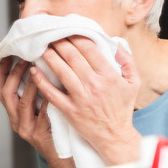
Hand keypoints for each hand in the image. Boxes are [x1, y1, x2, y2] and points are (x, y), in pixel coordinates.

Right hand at [0, 57, 74, 167]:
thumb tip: (37, 64)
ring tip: (39, 69)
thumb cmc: (54, 129)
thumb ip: (35, 93)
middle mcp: (15, 121)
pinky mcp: (38, 136)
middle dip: (14, 74)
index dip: (2, 71)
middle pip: (6, 94)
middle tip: (26, 58)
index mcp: (12, 113)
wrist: (62, 157)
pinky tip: (53, 88)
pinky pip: (41, 114)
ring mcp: (25, 129)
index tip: (9, 54)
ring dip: (30, 84)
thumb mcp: (39, 110)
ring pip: (22, 103)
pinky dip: (46, 99)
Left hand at [31, 36, 141, 164]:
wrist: (114, 136)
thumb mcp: (133, 83)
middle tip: (50, 35)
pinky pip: (52, 93)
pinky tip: (34, 71)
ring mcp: (81, 98)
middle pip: (73, 57)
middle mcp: (94, 85)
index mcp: (109, 76)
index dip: (76, 37)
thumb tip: (117, 43)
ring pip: (61, 72)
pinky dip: (42, 81)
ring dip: (50, 57)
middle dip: (60, 43)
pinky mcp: (69, 110)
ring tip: (41, 47)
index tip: (67, 31)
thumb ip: (127, 61)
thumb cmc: (122, 108)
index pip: (90, 50)